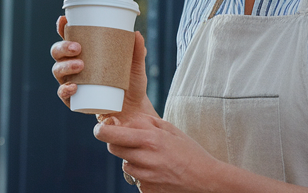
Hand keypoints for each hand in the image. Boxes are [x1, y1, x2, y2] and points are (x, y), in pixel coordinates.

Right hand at [50, 16, 155, 118]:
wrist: (135, 111)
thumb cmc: (132, 84)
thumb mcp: (136, 67)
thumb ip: (137, 51)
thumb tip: (136, 33)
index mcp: (84, 54)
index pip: (68, 39)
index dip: (62, 29)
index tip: (63, 20)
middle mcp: (74, 68)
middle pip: (58, 54)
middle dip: (62, 48)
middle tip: (77, 47)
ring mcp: (72, 83)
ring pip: (58, 71)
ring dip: (64, 66)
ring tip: (80, 65)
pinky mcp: (75, 101)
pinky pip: (64, 94)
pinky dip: (65, 90)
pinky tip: (73, 87)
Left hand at [93, 114, 221, 192]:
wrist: (206, 179)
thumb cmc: (190, 151)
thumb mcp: (171, 129)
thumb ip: (146, 123)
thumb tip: (125, 121)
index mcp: (150, 140)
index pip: (111, 135)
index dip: (102, 130)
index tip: (101, 128)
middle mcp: (144, 159)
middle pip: (113, 148)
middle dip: (117, 142)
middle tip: (132, 141)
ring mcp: (145, 177)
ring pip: (125, 164)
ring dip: (132, 159)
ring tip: (152, 157)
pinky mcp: (147, 190)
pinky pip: (136, 179)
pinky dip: (142, 174)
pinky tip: (159, 171)